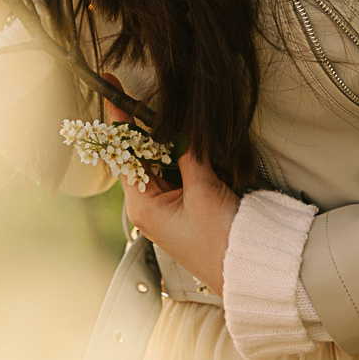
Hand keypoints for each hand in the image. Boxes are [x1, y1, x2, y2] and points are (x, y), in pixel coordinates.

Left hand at [104, 88, 239, 296]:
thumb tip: (181, 122)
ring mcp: (166, 207)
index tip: (111, 90)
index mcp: (142, 205)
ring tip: (174, 113)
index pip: (124, 153)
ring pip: (161, 159)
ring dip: (169, 139)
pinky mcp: (185, 206)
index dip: (119, 120)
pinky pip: (177, 171)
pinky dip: (183, 153)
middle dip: (146, 125)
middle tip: (144, 92)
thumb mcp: (203, 190)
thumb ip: (190, 153)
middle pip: (140, 153)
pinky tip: (190, 137)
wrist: (247, 269)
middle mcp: (149, 206)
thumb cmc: (220, 240)